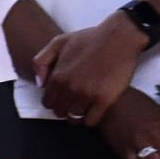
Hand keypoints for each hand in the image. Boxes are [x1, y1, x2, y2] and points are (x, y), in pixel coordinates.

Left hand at [35, 13, 149, 124]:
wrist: (120, 37)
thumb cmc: (89, 38)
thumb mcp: (58, 42)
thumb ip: (41, 62)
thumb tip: (40, 84)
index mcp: (58, 76)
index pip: (47, 102)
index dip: (53, 100)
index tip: (61, 97)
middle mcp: (70, 88)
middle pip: (59, 112)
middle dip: (64, 108)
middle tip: (73, 101)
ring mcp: (88, 95)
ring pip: (74, 118)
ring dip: (76, 115)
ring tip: (83, 107)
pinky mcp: (105, 100)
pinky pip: (91, 121)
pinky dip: (90, 119)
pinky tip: (93, 111)